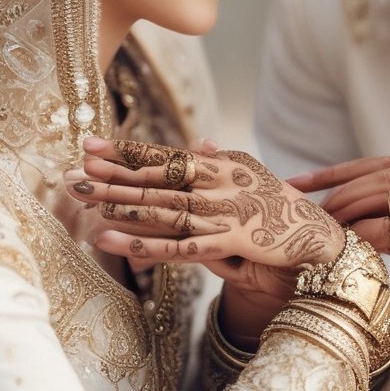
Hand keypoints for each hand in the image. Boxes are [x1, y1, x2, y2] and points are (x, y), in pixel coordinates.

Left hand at [64, 136, 347, 341]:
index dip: (126, 151)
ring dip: (123, 206)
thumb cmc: (278, 202)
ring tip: (87, 204)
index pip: (164, 156)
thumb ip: (219, 161)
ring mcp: (222, 213)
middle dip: (113, 176)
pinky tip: (114, 241)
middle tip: (75, 172)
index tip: (90, 145)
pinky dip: (144, 244)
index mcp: (218, 165)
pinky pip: (178, 245)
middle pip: (156, 180)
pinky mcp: (228, 241)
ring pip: (163, 209)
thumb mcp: (249, 172)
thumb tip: (199, 145)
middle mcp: (217, 184)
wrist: (314, 232)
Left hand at [288, 150, 389, 344]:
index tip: (296, 184)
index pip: (374, 166)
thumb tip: (358, 237)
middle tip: (303, 213)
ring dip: (353, 210)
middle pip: (377, 177)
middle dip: (336, 194)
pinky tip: (357, 244)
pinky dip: (381, 234)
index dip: (333, 174)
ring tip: (322, 227)